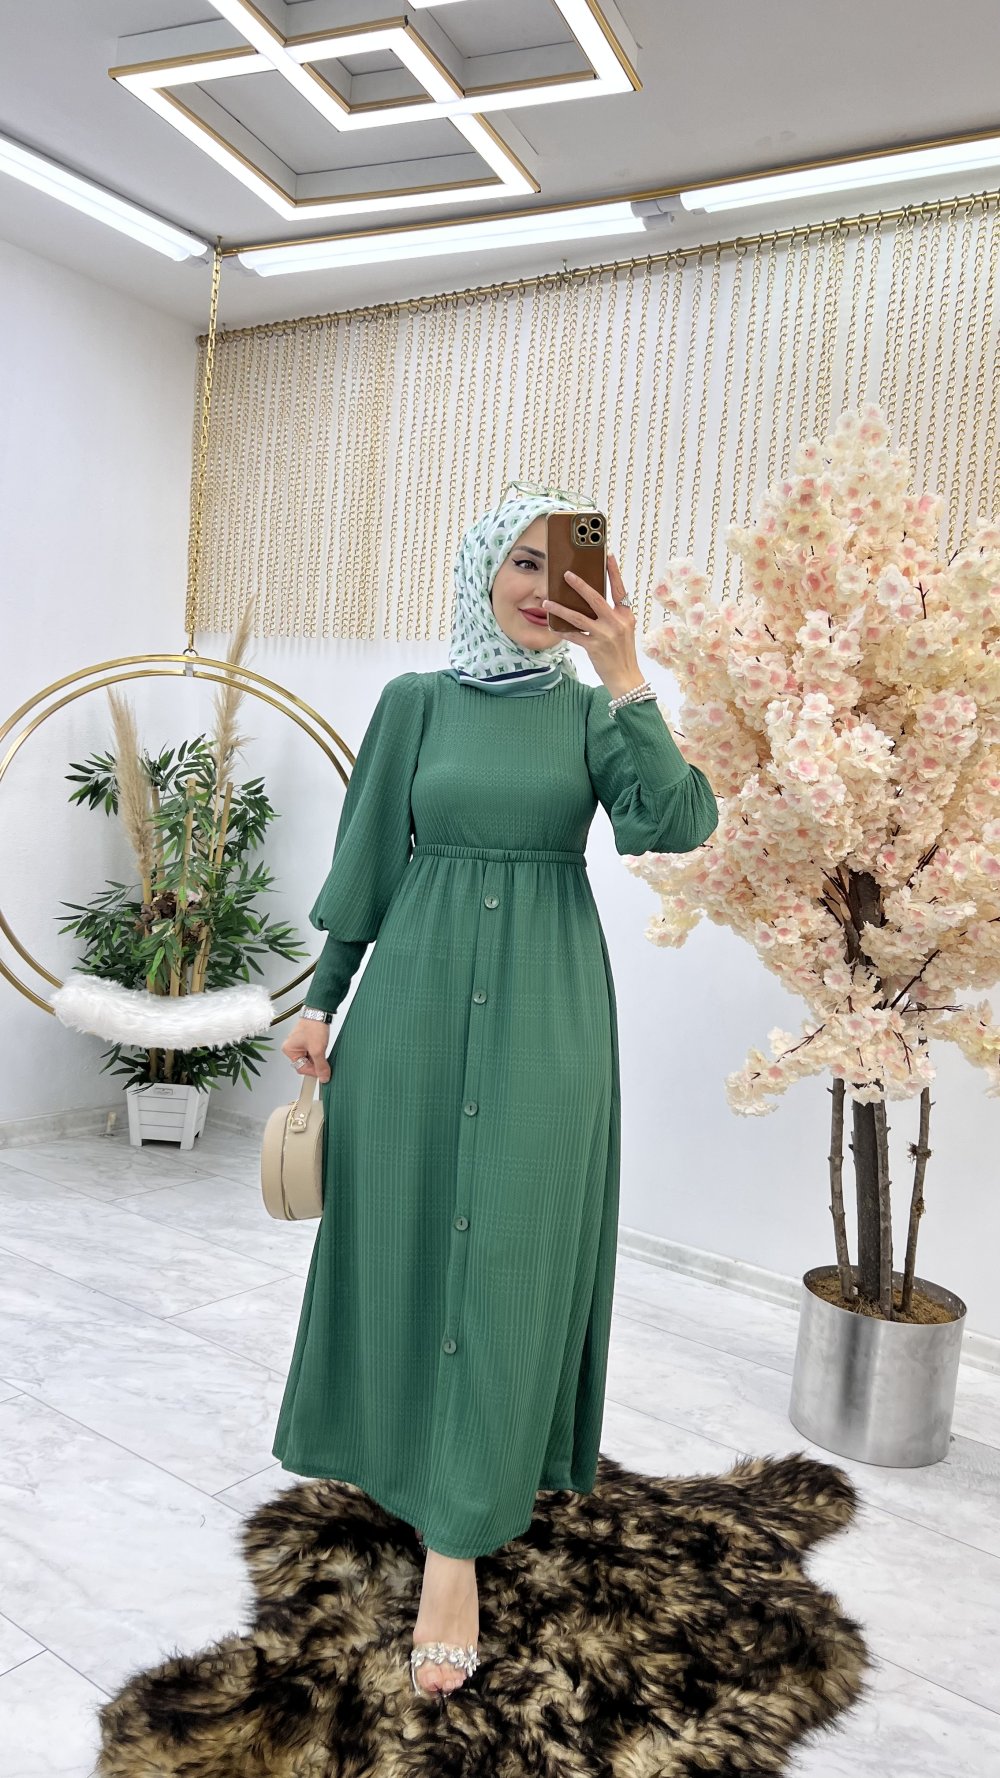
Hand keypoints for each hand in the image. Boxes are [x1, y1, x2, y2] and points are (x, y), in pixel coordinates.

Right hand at [281, 1018, 331, 1082]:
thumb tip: (323, 1077)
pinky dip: (318, 1052)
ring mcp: (299, 1044)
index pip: (301, 1068)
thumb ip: (321, 1065)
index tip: (323, 1072)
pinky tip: (323, 1047)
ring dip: (318, 1057)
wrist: (320, 1011)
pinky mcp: (306, 1041)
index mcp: (289, 1050)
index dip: (313, 1071)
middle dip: (315, 1063)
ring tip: (322, 1048)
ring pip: (310, 1058)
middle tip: (324, 1059)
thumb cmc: (314, 1026)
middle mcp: (292, 1047)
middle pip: (305, 1064)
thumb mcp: (318, 1049)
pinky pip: (312, 1052)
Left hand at [541, 553, 643, 693]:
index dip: (613, 572)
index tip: (608, 556)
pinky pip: (573, 636)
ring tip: (547, 602)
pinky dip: (562, 631)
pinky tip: (552, 626)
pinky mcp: (594, 647)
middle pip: (595, 598)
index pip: (619, 589)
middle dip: (579, 585)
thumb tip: (593, 600)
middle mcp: (616, 623)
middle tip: (566, 574)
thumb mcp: (624, 629)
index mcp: (626, 615)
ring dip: (560, 609)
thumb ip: (613, 615)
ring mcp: (605, 635)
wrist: (626, 677)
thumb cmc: (623, 652)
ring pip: (578, 617)